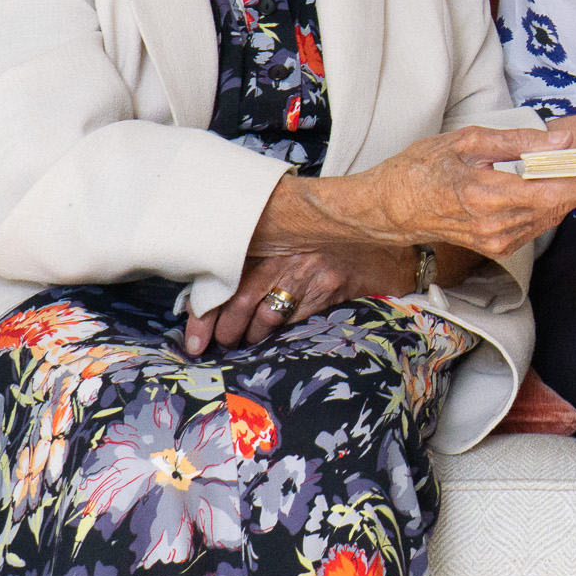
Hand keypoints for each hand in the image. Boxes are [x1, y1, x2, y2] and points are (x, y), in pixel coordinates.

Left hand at [184, 244, 408, 355]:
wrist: (382, 229)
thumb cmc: (329, 234)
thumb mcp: (290, 233)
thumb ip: (259, 252)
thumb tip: (217, 287)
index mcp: (268, 236)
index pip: (224, 276)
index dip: (204, 312)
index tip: (193, 339)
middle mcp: (285, 253)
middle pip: (239, 300)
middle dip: (222, 332)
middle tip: (215, 346)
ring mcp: (309, 273)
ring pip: (265, 317)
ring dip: (249, 338)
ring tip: (243, 343)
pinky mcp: (330, 290)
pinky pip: (295, 323)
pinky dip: (279, 337)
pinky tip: (273, 341)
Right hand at [260, 125, 575, 259]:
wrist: (387, 209)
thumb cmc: (420, 168)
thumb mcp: (467, 140)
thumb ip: (517, 142)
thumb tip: (561, 140)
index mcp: (488, 194)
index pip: (553, 190)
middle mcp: (496, 224)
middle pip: (558, 206)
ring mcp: (496, 240)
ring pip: (550, 217)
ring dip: (574, 197)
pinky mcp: (495, 248)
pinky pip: (535, 225)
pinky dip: (551, 206)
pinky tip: (558, 189)